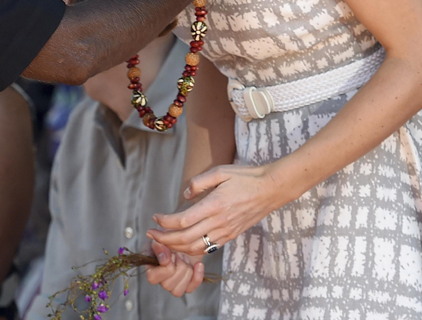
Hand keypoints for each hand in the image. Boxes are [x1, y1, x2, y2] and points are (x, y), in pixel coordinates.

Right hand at [145, 240, 204, 296]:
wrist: (183, 239)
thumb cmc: (168, 239)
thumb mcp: (160, 238)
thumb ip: (158, 246)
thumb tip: (163, 257)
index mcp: (150, 269)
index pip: (153, 278)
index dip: (164, 266)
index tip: (170, 252)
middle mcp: (161, 280)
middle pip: (167, 285)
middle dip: (177, 266)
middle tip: (178, 253)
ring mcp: (174, 284)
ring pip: (179, 290)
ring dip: (186, 270)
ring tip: (185, 258)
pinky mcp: (186, 285)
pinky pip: (191, 289)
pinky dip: (197, 276)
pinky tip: (198, 264)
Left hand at [146, 163, 293, 256]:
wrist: (271, 189)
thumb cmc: (245, 177)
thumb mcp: (220, 171)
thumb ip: (198, 182)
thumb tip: (185, 195)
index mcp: (214, 205)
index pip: (183, 221)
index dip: (165, 222)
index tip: (155, 218)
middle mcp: (219, 222)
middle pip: (185, 239)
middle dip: (164, 239)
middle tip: (150, 234)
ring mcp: (226, 232)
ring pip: (196, 248)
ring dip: (176, 247)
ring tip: (163, 241)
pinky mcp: (231, 236)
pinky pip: (208, 249)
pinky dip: (192, 250)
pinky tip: (183, 245)